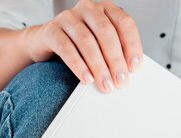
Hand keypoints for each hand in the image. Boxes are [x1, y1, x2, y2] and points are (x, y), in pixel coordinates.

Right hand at [24, 0, 142, 92]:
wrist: (45, 42)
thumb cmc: (78, 46)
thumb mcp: (100, 46)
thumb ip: (114, 53)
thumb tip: (127, 74)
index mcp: (105, 10)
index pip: (124, 23)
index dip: (132, 46)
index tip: (135, 67)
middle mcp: (88, 9)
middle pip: (106, 32)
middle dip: (115, 60)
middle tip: (121, 81)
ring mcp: (69, 18)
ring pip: (87, 41)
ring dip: (99, 66)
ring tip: (105, 84)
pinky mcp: (52, 30)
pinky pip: (66, 48)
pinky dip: (78, 65)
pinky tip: (86, 78)